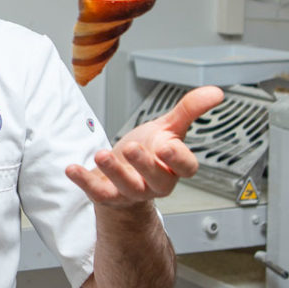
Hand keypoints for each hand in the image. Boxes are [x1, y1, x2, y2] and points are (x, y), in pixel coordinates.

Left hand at [66, 84, 223, 208]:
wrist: (125, 174)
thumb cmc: (149, 150)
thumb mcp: (169, 128)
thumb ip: (189, 109)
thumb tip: (216, 92)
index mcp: (174, 166)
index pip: (185, 167)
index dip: (178, 158)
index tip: (167, 145)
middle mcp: (156, 182)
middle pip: (156, 179)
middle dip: (144, 164)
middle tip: (132, 148)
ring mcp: (132, 191)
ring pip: (127, 186)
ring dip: (114, 171)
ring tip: (101, 155)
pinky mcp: (108, 195)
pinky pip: (97, 192)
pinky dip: (84, 181)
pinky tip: (72, 169)